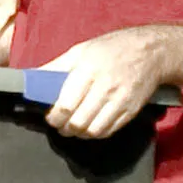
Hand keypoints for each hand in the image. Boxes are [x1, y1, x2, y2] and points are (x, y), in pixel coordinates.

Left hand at [42, 27, 166, 138]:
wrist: (151, 52)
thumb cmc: (112, 48)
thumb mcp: (80, 50)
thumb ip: (56, 67)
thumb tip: (32, 78)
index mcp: (88, 70)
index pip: (65, 105)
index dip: (53, 116)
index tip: (50, 116)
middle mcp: (105, 87)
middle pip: (77, 122)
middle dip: (63, 128)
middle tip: (59, 124)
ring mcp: (120, 101)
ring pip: (92, 131)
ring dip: (78, 134)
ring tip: (73, 127)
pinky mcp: (131, 111)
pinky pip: (108, 131)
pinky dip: (94, 134)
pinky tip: (89, 126)